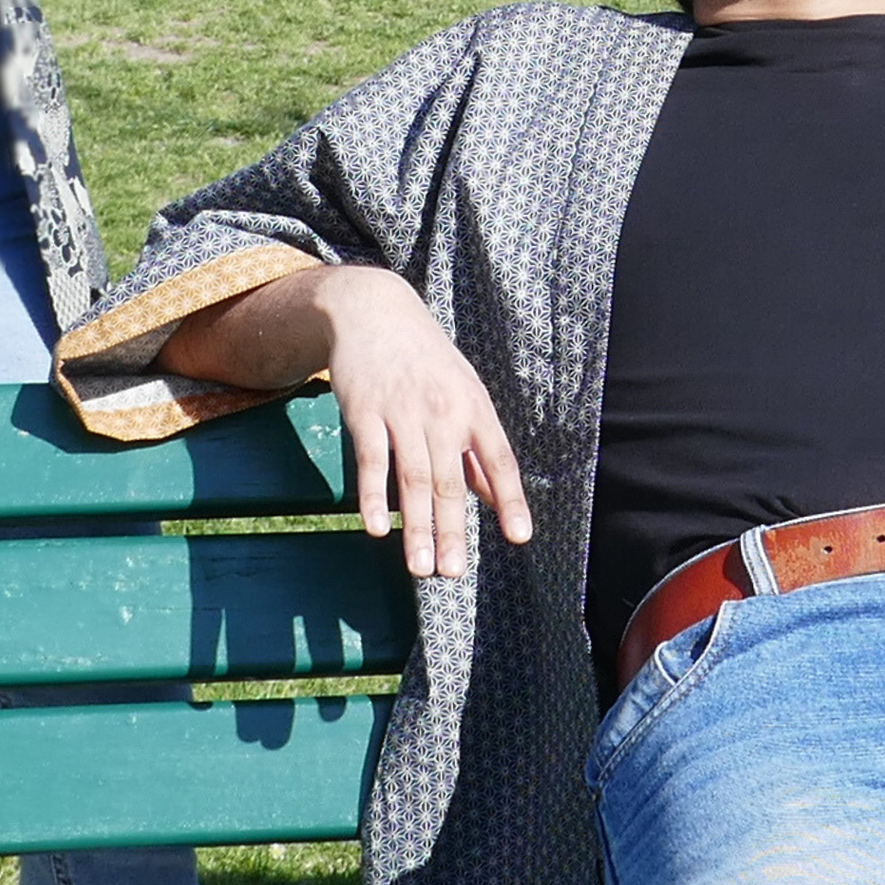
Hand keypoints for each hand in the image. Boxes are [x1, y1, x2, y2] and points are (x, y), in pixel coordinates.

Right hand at [161, 266, 529, 578]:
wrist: (374, 310)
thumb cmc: (426, 360)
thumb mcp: (463, 392)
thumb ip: (475, 445)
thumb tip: (489, 495)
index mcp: (475, 409)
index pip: (499, 461)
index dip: (510, 499)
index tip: (520, 537)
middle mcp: (443, 413)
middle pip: (451, 481)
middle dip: (453, 529)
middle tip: (453, 574)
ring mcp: (403, 412)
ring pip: (413, 478)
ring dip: (417, 526)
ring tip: (421, 568)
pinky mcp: (364, 411)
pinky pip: (371, 461)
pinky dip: (373, 496)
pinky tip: (377, 528)